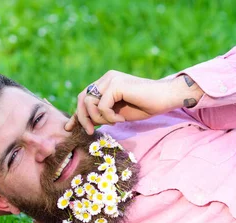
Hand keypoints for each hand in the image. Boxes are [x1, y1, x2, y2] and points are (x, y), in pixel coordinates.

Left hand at [65, 71, 203, 133]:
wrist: (165, 98)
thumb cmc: (145, 106)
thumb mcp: (118, 113)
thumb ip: (102, 114)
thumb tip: (86, 123)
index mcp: (106, 83)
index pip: (83, 97)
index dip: (75, 114)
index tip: (69, 128)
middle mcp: (106, 78)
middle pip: (81, 99)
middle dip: (82, 118)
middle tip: (90, 132)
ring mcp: (110, 79)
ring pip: (89, 103)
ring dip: (99, 118)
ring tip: (115, 122)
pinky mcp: (116, 84)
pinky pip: (102, 106)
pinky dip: (110, 117)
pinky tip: (121, 119)